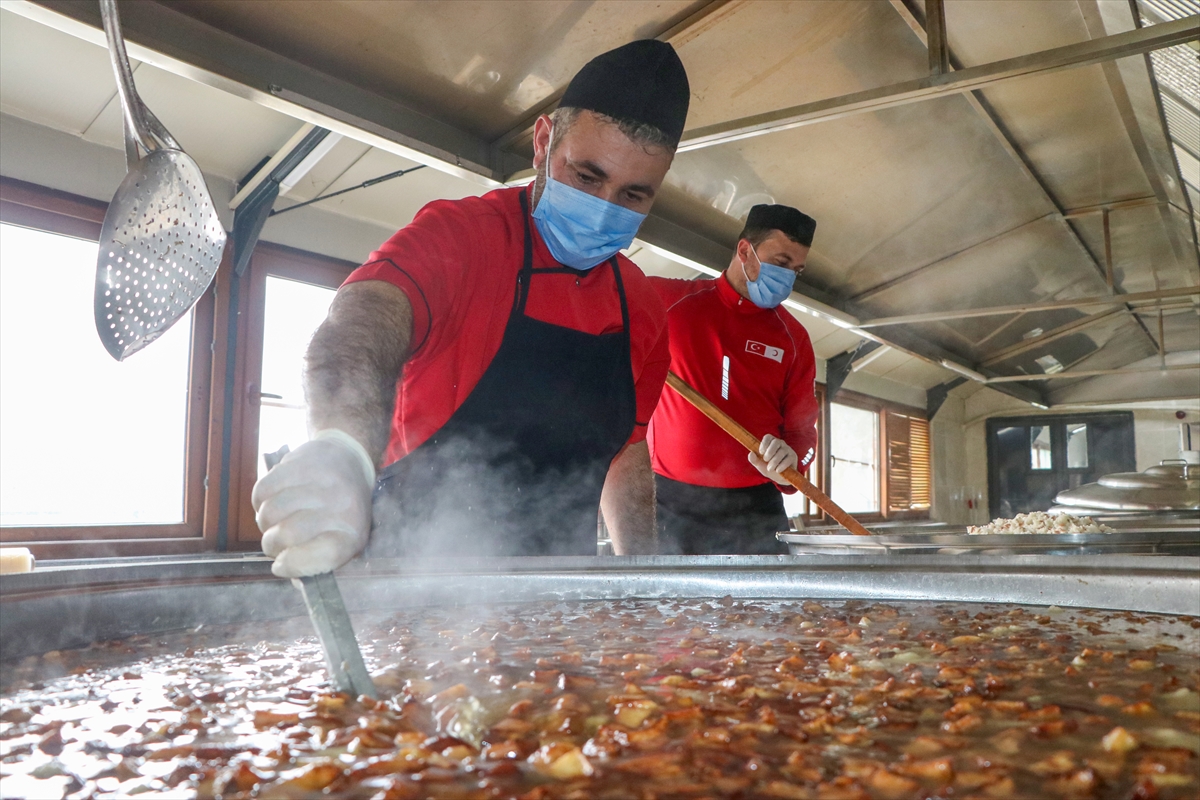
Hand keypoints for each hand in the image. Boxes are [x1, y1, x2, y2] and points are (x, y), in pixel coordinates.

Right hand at [252, 430, 374, 578]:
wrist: (348, 459)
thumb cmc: (341, 510)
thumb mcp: (342, 540)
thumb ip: (317, 562)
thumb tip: (290, 576)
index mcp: (353, 531)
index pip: (322, 557)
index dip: (294, 566)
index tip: (281, 566)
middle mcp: (341, 505)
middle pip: (288, 534)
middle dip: (272, 545)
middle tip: (275, 542)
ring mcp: (320, 482)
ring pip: (271, 513)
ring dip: (264, 523)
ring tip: (274, 522)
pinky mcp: (300, 463)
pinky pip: (262, 490)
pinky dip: (259, 501)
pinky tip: (270, 502)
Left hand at [748, 434, 797, 485]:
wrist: (780, 478)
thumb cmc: (769, 468)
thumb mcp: (760, 465)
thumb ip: (754, 460)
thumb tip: (751, 454)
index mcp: (770, 443)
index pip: (768, 437)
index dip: (764, 443)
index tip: (761, 452)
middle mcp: (780, 443)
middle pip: (776, 442)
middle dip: (769, 452)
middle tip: (765, 460)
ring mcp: (787, 449)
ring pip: (781, 451)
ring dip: (774, 461)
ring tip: (770, 468)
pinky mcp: (793, 456)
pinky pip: (788, 459)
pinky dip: (782, 465)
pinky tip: (777, 470)